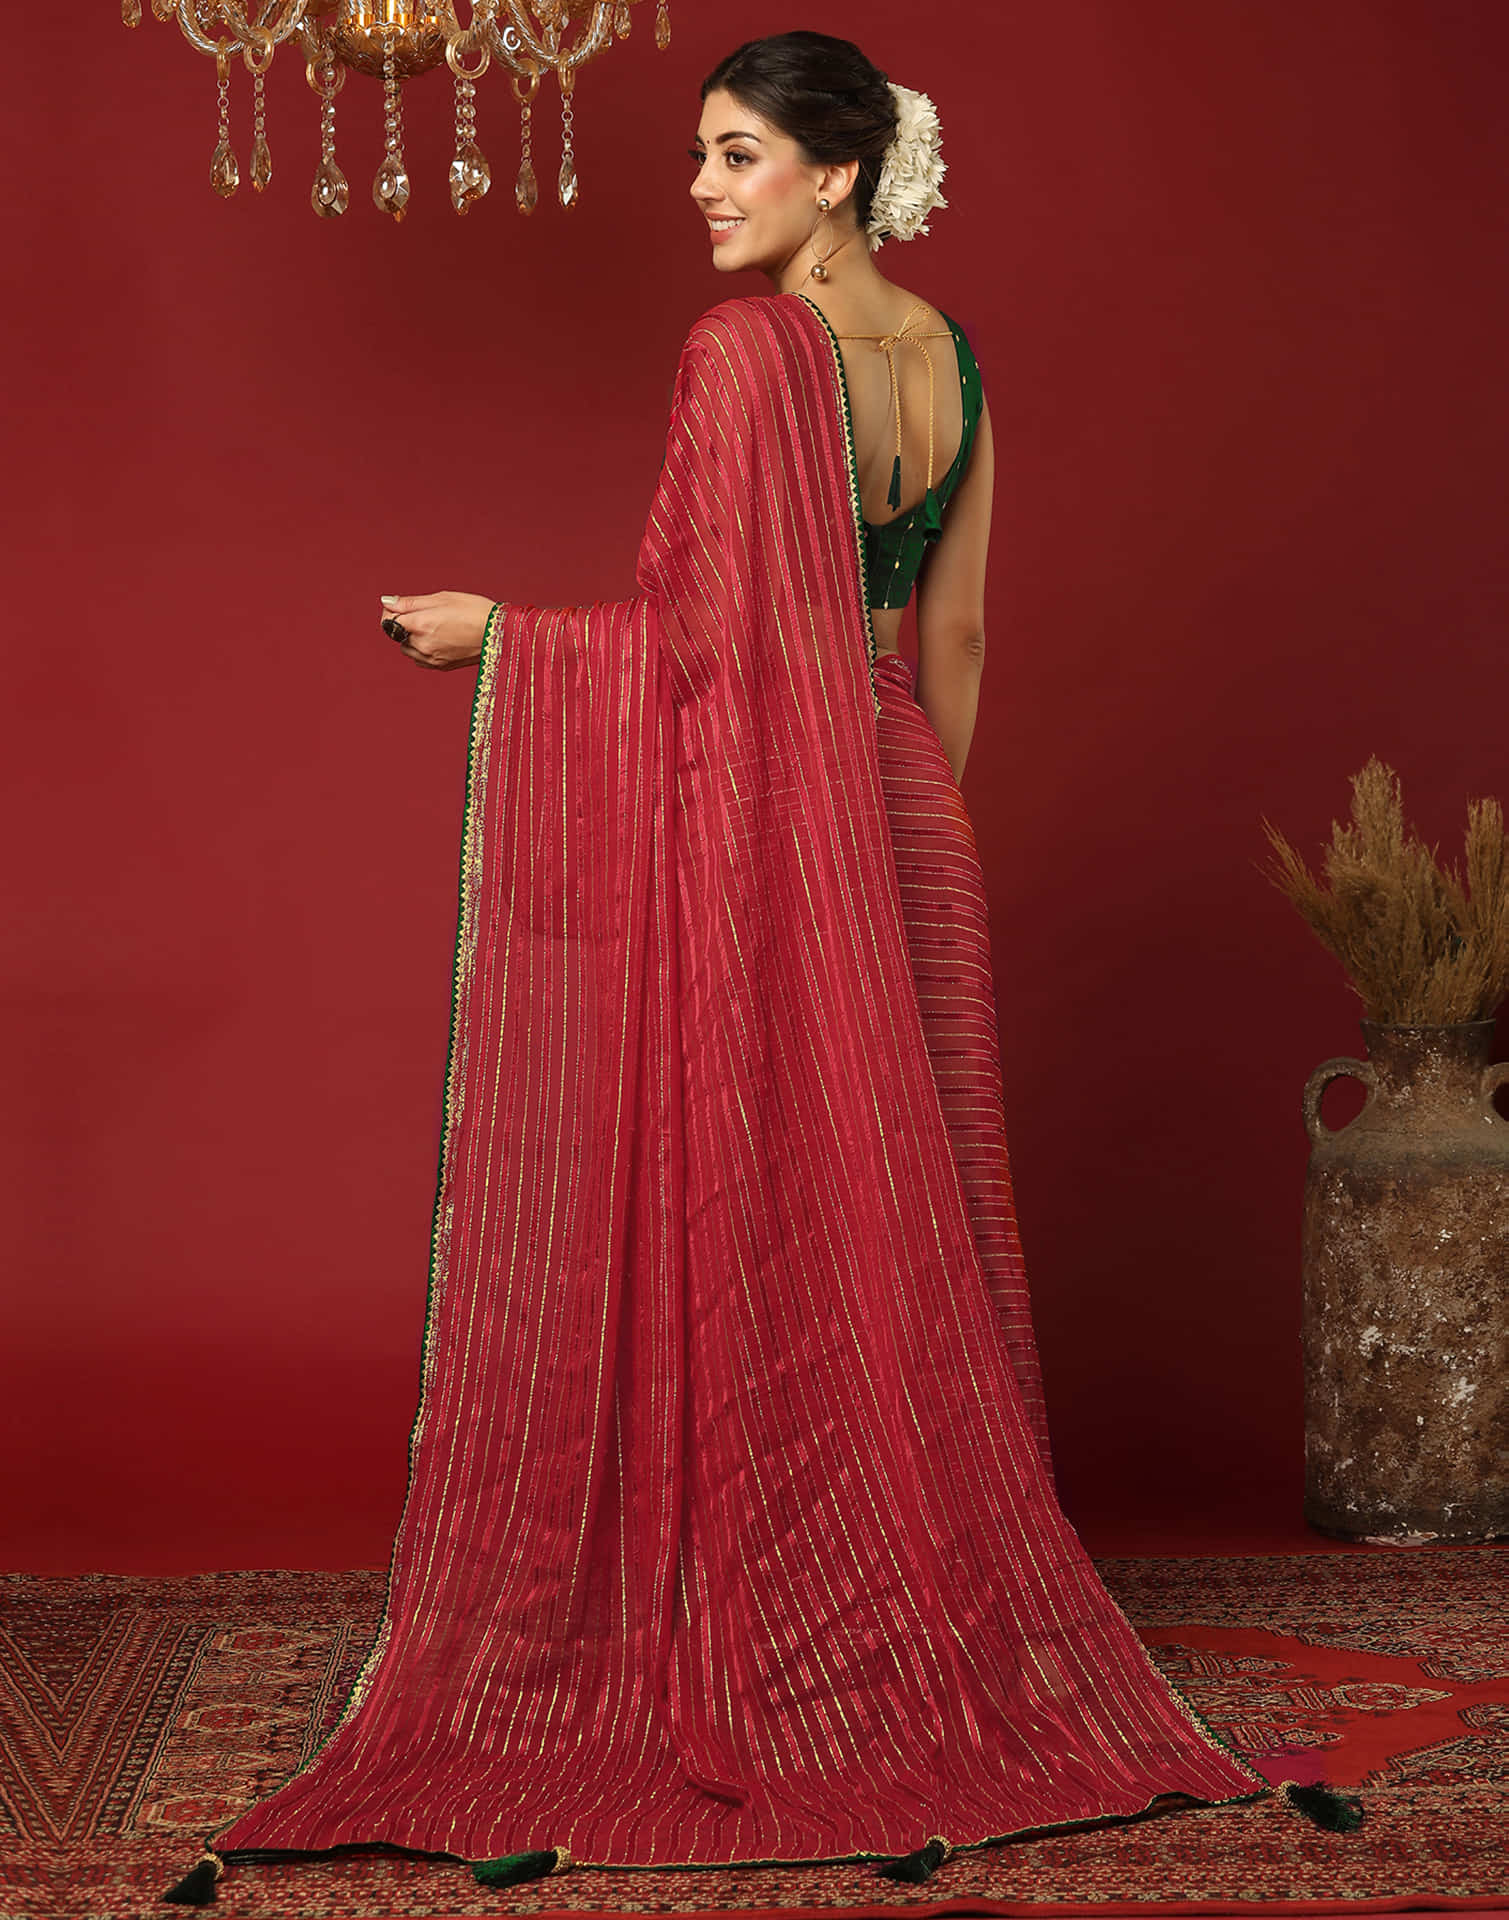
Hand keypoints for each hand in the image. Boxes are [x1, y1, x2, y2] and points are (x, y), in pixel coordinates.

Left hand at [379, 591, 495, 670]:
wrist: (500, 633)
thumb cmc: (474, 610)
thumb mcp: (442, 598)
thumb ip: (410, 602)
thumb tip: (386, 602)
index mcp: (421, 623)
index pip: (388, 620)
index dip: (392, 611)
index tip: (403, 606)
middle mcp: (422, 644)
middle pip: (396, 634)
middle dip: (404, 624)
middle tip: (427, 614)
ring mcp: (431, 658)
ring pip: (406, 648)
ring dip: (412, 638)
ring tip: (435, 628)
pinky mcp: (440, 667)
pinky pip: (419, 659)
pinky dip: (422, 650)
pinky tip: (439, 640)